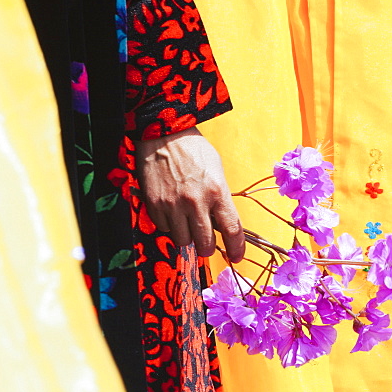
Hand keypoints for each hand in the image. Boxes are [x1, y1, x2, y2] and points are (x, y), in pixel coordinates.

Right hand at [135, 128, 244, 262]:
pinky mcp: (155, 205)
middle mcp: (196, 201)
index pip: (231, 230)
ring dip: (187, 236)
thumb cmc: (194, 151)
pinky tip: (172, 211)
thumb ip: (221, 199)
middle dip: (207, 248)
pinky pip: (164, 229)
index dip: (236, 248)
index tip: (236, 257)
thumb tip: (221, 226)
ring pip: (183, 240)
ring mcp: (173, 205)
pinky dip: (170, 226)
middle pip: (205, 244)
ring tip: (187, 222)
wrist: (163, 134)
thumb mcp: (217, 171)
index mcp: (217, 192)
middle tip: (206, 243)